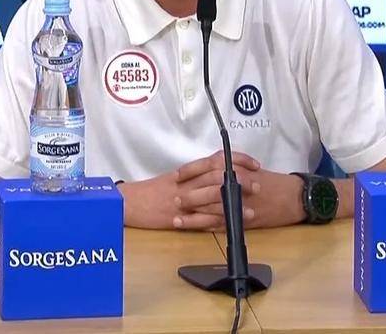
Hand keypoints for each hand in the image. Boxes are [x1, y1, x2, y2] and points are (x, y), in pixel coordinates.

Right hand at [116, 151, 259, 229]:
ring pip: (212, 199)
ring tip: (250, 210)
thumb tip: (218, 176)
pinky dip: (216, 223)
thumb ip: (195, 177)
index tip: (254, 164)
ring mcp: (183, 201)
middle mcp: (187, 183)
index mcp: (187, 172)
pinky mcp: (178, 218)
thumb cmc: (151, 192)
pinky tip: (229, 226)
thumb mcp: (174, 179)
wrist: (128, 203)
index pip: (216, 160)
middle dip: (240, 181)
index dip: (238, 160)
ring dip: (233, 204)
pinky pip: (200, 220)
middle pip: (218, 177)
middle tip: (257, 185)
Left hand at [174, 155, 305, 230]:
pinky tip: (195, 229)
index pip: (208, 166)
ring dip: (192, 215)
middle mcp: (236, 184)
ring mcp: (239, 203)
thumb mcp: (250, 168)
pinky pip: (221, 223)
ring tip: (177, 220)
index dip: (190, 171)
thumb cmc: (272, 182)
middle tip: (174, 200)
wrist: (293, 196)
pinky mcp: (243, 219)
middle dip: (188, 195)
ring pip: (210, 209)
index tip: (177, 175)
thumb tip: (208, 171)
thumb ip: (230, 168)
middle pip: (206, 188)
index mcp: (237, 169)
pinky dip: (207, 226)